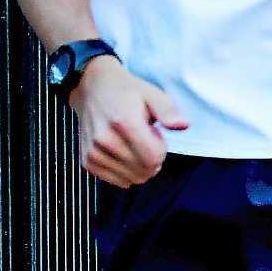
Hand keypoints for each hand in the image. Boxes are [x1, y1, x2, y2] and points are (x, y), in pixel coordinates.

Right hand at [71, 59, 186, 187]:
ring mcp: (94, 152)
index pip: (153, 158)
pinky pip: (117, 181)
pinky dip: (126, 173)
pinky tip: (123, 154)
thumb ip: (168, 111)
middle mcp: (105, 140)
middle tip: (145, 139)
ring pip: (132, 179)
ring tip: (132, 143)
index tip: (156, 135)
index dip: (161, 150)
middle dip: (152, 159)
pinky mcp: (87, 161)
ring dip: (139, 166)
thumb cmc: (126, 92)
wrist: (92, 89)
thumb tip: (183, 125)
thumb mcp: (153, 94)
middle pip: (144, 171)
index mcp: (124, 123)